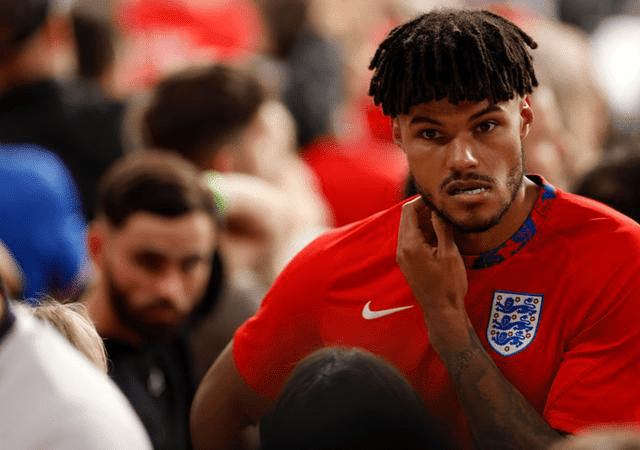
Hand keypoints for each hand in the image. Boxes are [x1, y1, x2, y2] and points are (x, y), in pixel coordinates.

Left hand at [396, 198, 468, 350]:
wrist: (442, 311)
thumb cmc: (448, 285)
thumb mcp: (449, 253)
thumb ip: (442, 228)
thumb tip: (438, 209)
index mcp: (410, 244)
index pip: (408, 210)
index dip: (423, 200)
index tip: (439, 197)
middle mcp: (402, 248)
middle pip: (407, 218)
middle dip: (424, 209)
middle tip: (444, 206)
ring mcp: (403, 256)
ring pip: (410, 229)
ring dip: (425, 221)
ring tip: (445, 219)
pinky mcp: (408, 262)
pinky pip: (412, 240)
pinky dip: (424, 233)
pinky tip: (440, 234)